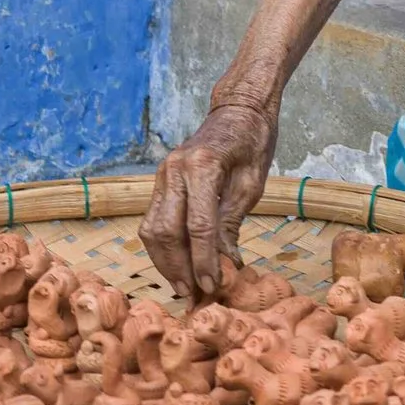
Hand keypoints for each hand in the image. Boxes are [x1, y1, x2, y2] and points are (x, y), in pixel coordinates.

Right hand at [140, 97, 275, 304]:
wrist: (238, 109)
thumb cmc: (252, 143)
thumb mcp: (252, 184)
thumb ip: (232, 223)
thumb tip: (225, 265)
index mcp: (202, 166)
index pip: (198, 226)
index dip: (204, 261)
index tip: (212, 286)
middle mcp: (174, 169)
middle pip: (166, 231)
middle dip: (179, 267)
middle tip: (193, 294)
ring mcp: (163, 174)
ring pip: (152, 229)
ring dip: (165, 262)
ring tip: (182, 286)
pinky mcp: (160, 180)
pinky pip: (153, 220)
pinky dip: (161, 246)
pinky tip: (175, 264)